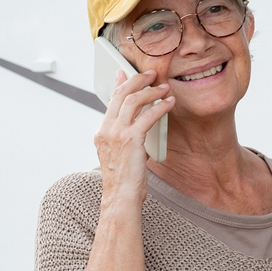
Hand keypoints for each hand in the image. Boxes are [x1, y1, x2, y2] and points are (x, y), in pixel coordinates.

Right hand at [94, 69, 173, 207]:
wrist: (121, 198)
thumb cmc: (124, 180)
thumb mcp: (122, 154)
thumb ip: (127, 136)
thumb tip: (138, 125)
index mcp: (102, 132)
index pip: (111, 100)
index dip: (121, 83)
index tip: (127, 73)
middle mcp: (106, 130)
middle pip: (121, 94)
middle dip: (137, 79)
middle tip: (151, 74)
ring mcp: (116, 134)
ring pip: (133, 100)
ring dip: (151, 91)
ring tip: (164, 87)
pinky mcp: (130, 140)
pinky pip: (147, 116)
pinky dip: (160, 107)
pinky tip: (169, 103)